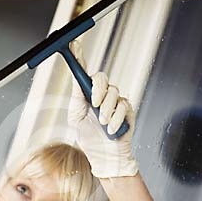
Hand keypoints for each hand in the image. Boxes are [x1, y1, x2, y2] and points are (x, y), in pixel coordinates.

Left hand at [67, 39, 138, 178]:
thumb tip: (77, 79)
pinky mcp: (128, 111)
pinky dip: (116, 119)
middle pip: (102, 78)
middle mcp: (102, 95)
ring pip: (114, 93)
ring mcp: (116, 102)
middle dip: (98, 90)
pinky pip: (124, 106)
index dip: (79, 56)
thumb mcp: (76, 117)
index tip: (74, 45)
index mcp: (87, 94)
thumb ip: (77, 97)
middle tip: (94, 104)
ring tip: (103, 124)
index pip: (84, 71)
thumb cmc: (89, 137)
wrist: (103, 155)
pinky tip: (111, 129)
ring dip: (106, 111)